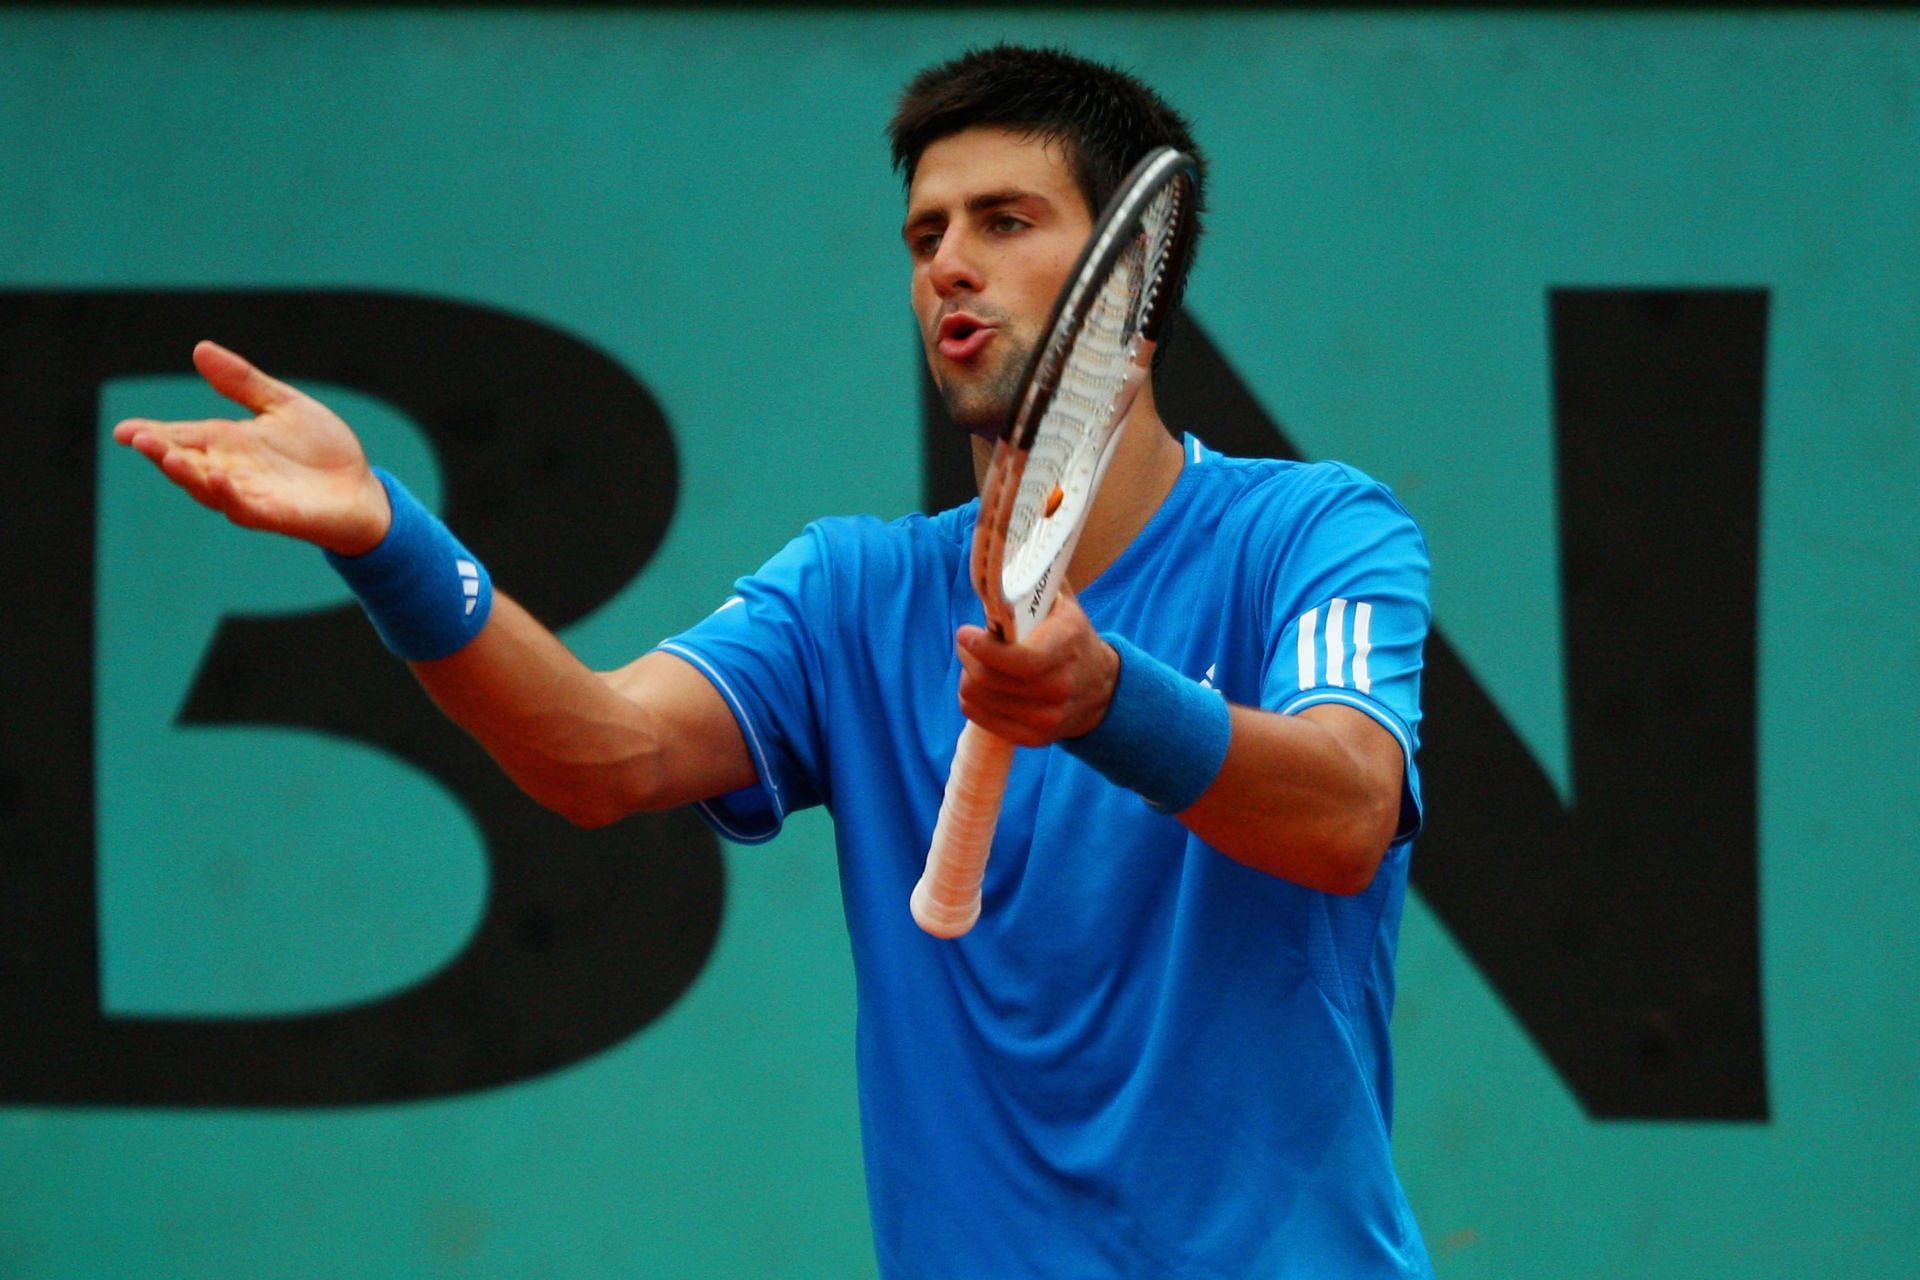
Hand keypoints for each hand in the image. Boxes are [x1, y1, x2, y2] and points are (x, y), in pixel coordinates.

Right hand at [111, 340, 390, 555]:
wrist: (362, 489)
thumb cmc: (322, 450)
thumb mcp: (283, 405)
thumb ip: (244, 383)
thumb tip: (200, 348)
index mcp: (228, 443)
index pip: (180, 437)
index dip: (151, 435)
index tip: (123, 430)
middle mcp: (232, 470)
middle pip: (186, 463)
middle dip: (160, 453)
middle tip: (137, 439)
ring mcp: (251, 495)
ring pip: (208, 488)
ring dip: (186, 474)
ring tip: (166, 457)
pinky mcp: (276, 515)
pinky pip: (246, 508)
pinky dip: (231, 495)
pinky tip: (220, 479)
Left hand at [955, 587, 1118, 746]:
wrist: (1100, 688)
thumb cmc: (1070, 637)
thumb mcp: (1063, 602)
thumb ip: (1034, 578)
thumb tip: (1000, 551)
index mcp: (1067, 645)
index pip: (1020, 661)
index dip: (984, 649)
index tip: (964, 633)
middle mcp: (1060, 686)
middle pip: (990, 679)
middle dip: (969, 655)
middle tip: (967, 642)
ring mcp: (1047, 718)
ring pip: (979, 697)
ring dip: (969, 675)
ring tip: (978, 661)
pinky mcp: (1033, 738)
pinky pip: (980, 717)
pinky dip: (973, 698)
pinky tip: (985, 683)